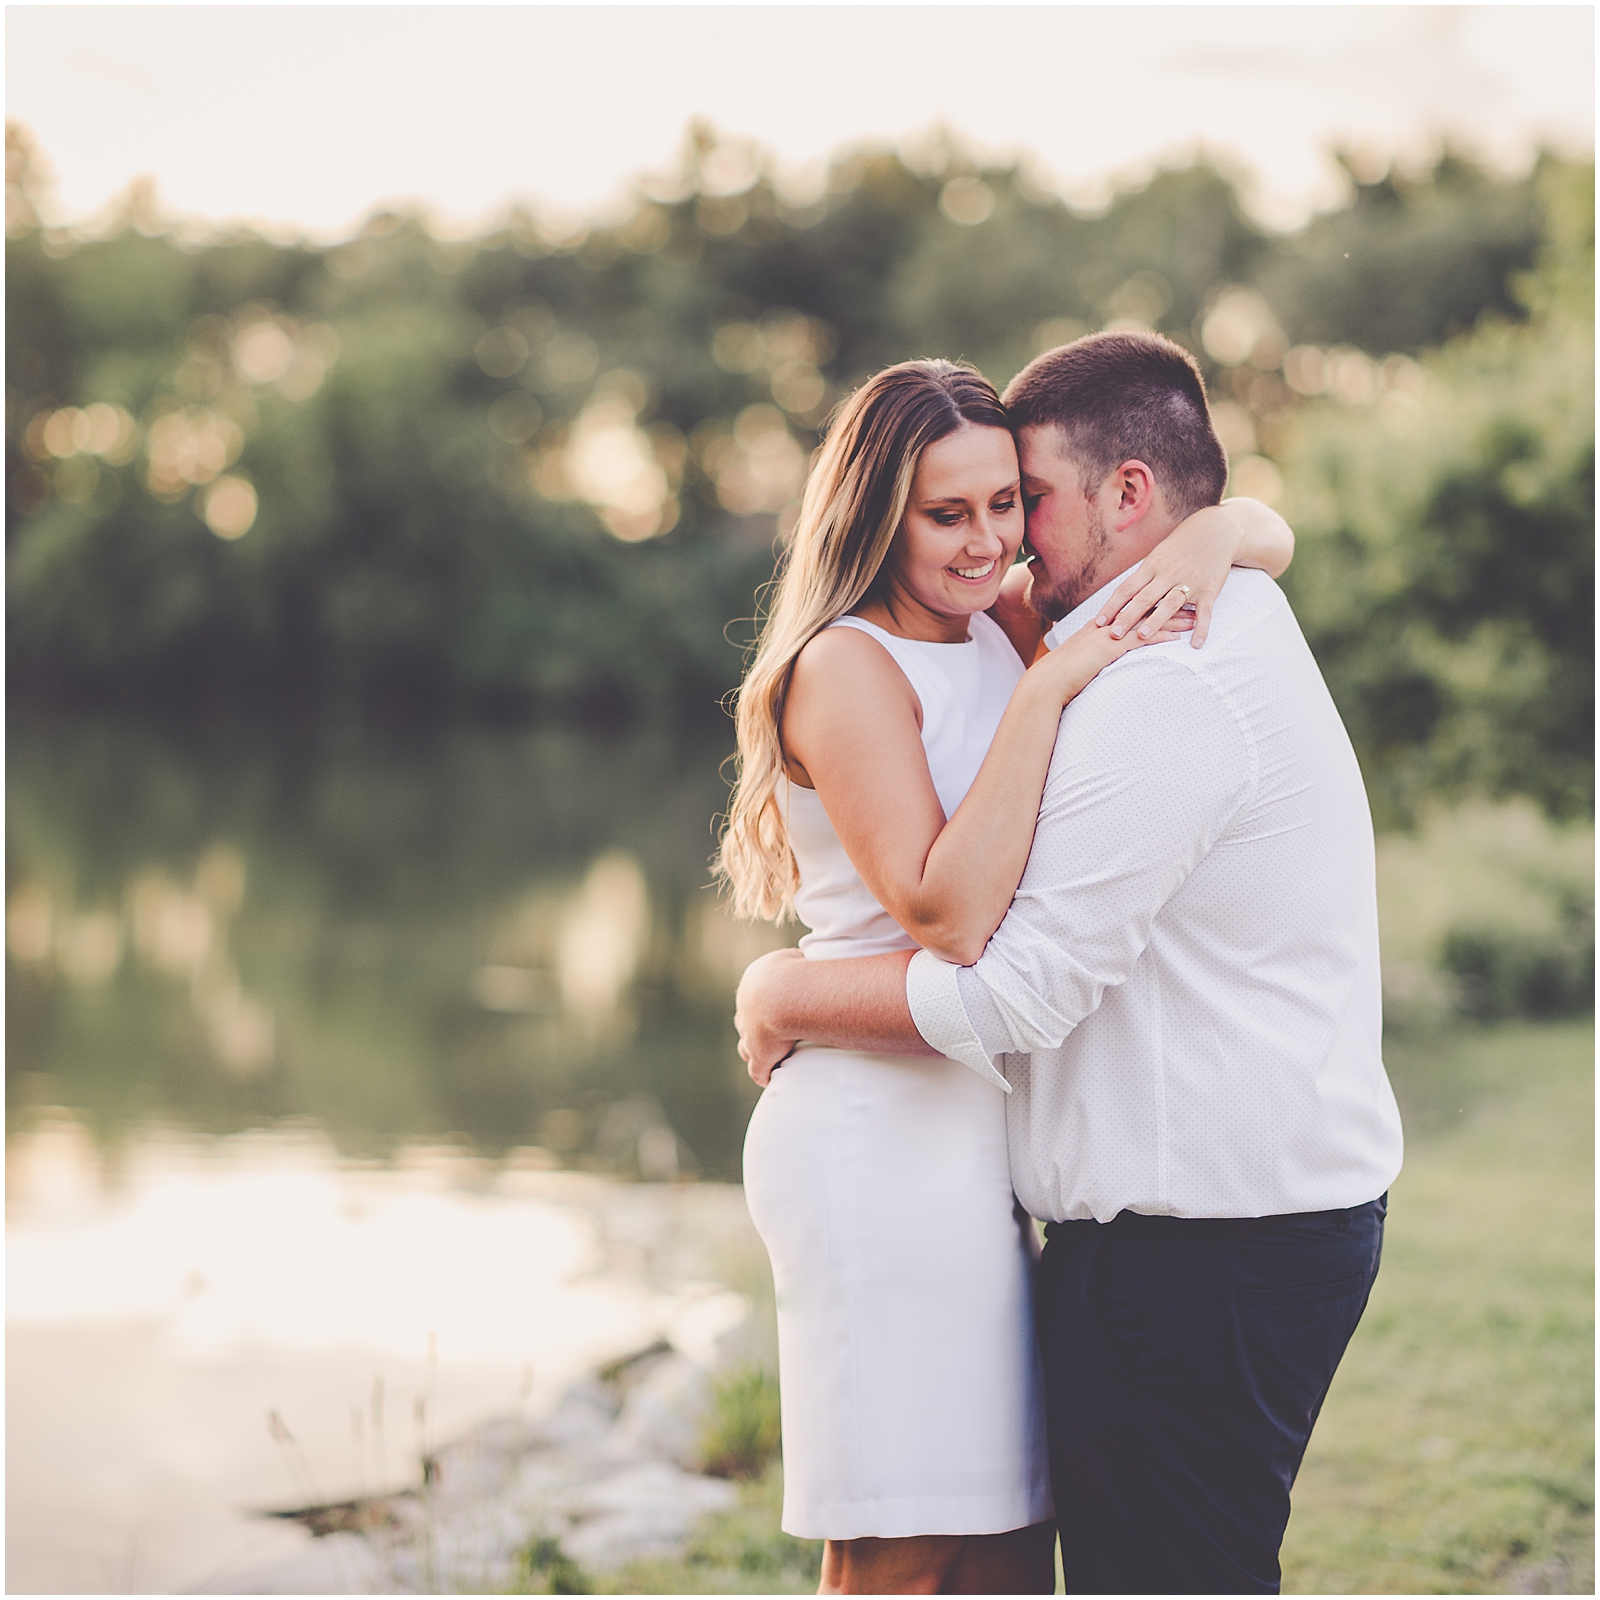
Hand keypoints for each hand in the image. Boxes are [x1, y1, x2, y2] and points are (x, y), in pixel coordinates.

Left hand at [735, 947, 806, 1086]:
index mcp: (752, 985)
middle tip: (768, 1035)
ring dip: (754, 1053)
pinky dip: (763, 1074)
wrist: (787, 994)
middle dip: (754, 1029)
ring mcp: (749, 1034)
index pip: (754, 997)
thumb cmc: (797, 973)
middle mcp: (745, 1010)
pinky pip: (757, 1070)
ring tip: (767, 1059)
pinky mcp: (759, 1056)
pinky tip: (768, 1079)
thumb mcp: (796, 959)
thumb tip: (805, 961)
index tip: (774, 1012)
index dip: (763, 1006)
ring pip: (746, 1047)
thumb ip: (797, 963)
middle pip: (745, 1023)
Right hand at [1030, 600, 1191, 702]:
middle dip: (1168, 605)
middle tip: (1190, 601)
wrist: (1048, 682)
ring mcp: (1108, 634)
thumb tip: (1104, 655)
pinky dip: (1160, 636)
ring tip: (1192, 618)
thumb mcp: (1081, 659)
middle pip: (1143, 609)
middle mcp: (1106, 625)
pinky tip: (1177, 637)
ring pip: (1146, 621)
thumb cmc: (1061, 675)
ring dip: (1171, 619)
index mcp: (1099, 625)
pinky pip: (1140, 639)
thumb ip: (1095, 653)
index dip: (1154, 603)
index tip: (1172, 599)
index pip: (1132, 609)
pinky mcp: (1110, 648)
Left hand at [1094, 502, 1245, 648]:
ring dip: (1156, 621)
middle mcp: (1169, 573)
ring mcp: (1190, 581)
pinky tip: (1195, 644)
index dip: (1112, 606)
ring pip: (1170, 603)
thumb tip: (1121, 598)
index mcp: (1152, 565)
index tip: (1099, 622)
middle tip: (1113, 635)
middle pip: (1144, 598)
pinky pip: (1205, 611)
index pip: (1127, 588)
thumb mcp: (1158, 555)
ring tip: (1142, 637)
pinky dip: (1201, 628)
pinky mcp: (1210, 589)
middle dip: (1127, 617)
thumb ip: (1143, 576)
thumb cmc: (1181, 545)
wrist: (1217, 530)